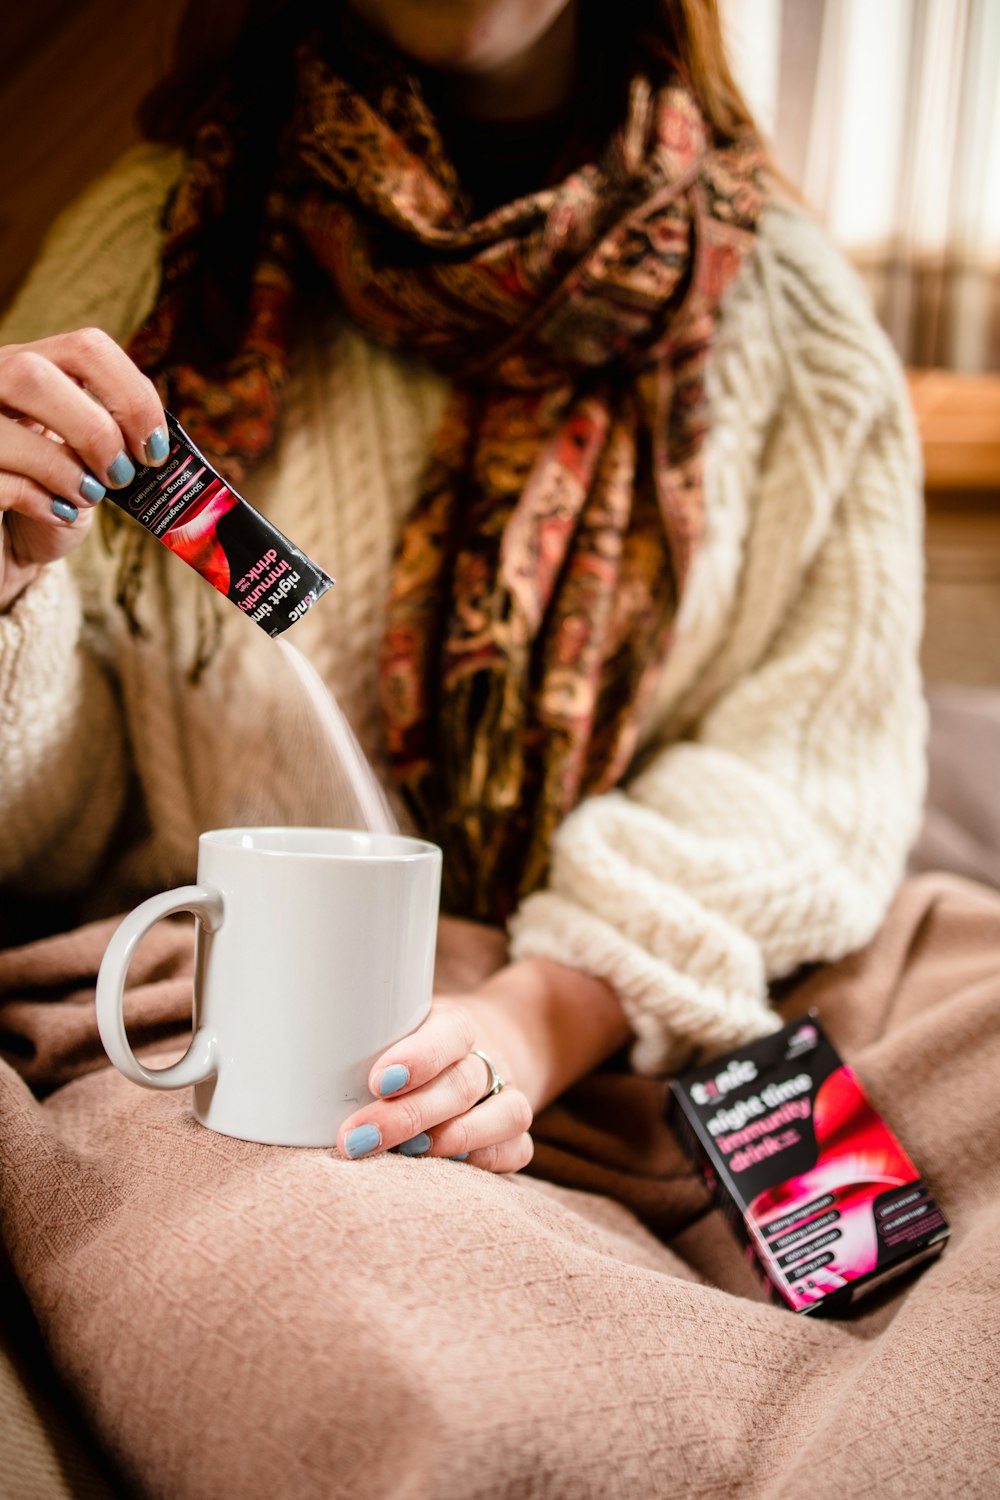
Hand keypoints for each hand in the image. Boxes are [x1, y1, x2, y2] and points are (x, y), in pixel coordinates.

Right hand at [0, 328, 167, 610]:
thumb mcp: (91, 462)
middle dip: (93, 429)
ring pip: (5, 426)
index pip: (86, 348)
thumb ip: (119, 442)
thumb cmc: (53, 497)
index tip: (154, 448)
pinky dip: (39, 499)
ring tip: (88, 497)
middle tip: (121, 475)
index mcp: (34, 368)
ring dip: (63, 468)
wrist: (8, 541)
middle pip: (34, 375)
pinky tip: (58, 513)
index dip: (130, 395)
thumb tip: (161, 451)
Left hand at [337, 998, 534, 1172]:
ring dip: (453, 1141)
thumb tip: (272, 1063)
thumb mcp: (394, 1025)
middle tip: (356, 1139)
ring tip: (405, 1159)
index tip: (377, 1081)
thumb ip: (357, 1041)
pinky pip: (518, 1150)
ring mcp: (507, 1095)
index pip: (449, 1033)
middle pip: (460, 1085)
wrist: (492, 1041)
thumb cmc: (415, 1042)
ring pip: (503, 1115)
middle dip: (408, 1116)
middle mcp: (486, 1059)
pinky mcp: (515, 1132)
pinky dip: (489, 1161)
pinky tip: (451, 1172)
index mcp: (454, 1026)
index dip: (419, 1057)